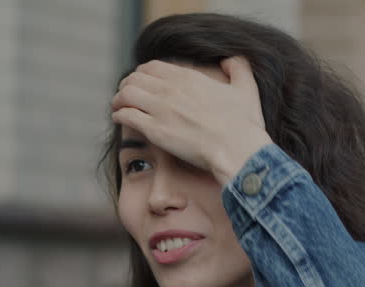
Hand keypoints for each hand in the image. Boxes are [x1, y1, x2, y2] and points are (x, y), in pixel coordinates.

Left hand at [110, 57, 273, 184]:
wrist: (237, 150)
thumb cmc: (244, 125)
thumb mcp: (246, 89)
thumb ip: (239, 69)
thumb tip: (229, 59)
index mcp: (189, 77)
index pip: (151, 67)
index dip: (141, 74)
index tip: (140, 83)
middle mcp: (171, 89)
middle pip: (134, 78)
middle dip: (126, 86)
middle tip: (124, 96)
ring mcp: (161, 109)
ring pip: (125, 94)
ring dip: (118, 99)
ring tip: (118, 107)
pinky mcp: (155, 130)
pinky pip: (126, 115)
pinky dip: (118, 115)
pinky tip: (119, 119)